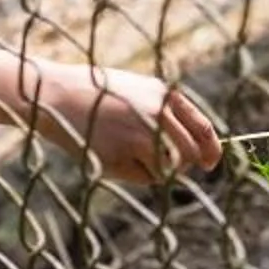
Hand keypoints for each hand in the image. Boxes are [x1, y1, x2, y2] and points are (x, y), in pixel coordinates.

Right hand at [32, 62, 222, 181]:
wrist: (56, 94)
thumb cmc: (99, 93)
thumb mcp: (138, 90)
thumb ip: (166, 113)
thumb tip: (195, 149)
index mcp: (164, 95)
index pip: (203, 128)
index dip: (212, 150)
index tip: (211, 164)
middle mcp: (156, 115)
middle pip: (189, 156)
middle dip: (183, 167)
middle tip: (169, 167)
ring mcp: (138, 136)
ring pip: (167, 171)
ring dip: (156, 171)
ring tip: (130, 152)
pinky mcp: (119, 156)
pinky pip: (142, 177)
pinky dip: (134, 174)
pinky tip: (112, 154)